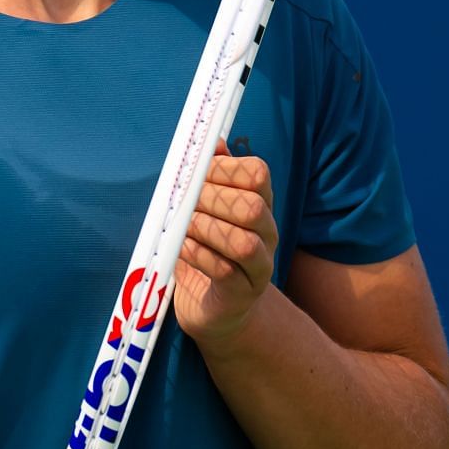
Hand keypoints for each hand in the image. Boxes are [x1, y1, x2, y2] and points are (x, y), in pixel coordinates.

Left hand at [173, 137, 279, 345]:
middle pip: (253, 207)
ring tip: (182, 227)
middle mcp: (266, 233)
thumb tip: (212, 142)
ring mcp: (259, 265)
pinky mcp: (242, 292)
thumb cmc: (207, 250)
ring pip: (244, 242)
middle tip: (183, 203)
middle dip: (211, 200)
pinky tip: (182, 249)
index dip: (223, 168)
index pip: (257, 174)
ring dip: (205, 230)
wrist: (215, 306)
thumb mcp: (207, 210)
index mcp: (259, 203)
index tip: (193, 172)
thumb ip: (211, 177)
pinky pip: (226, 272)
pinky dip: (199, 256)